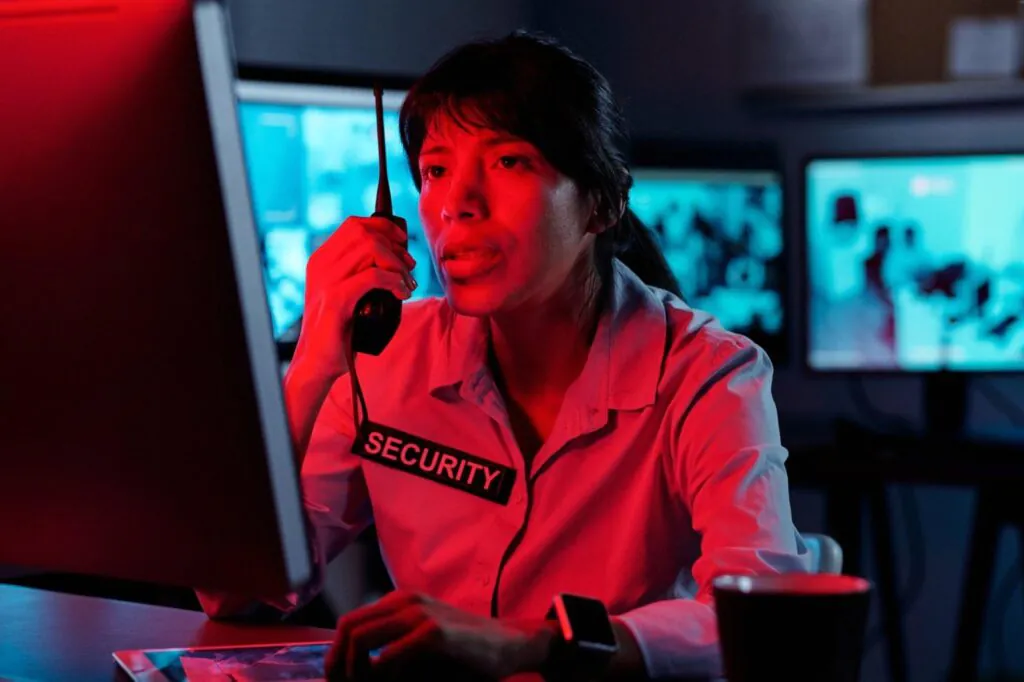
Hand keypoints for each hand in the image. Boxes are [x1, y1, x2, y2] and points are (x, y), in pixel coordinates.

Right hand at [293, 215, 416, 375]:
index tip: (402, 244)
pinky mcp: (335, 300)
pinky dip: (394, 282)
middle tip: (409, 268)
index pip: (354, 224)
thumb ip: (361, 271)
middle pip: (365, 232)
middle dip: (394, 246)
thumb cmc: (339, 329)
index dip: (384, 227)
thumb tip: (398, 254)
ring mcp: (326, 281)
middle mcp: (321, 265)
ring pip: (371, 248)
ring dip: (397, 265)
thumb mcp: (348, 292)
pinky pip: (373, 277)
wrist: (317, 362)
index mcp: (322, 259)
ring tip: (407, 283)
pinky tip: (401, 294)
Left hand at [324, 590, 555, 680]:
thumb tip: (356, 674)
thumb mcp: (422, 644)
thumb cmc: (466, 650)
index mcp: (400, 602)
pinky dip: (381, 676)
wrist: (510, 644)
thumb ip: (392, 649)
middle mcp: (405, 601)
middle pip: (348, 628)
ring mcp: (419, 614)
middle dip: (339, 664)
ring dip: (355, 671)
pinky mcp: (434, 633)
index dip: (336, 655)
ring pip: (360, 639)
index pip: (350, 622)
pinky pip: (389, 656)